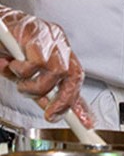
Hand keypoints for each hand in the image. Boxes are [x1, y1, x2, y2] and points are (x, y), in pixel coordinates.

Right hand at [0, 6, 93, 126]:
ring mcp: (48, 36)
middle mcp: (58, 42)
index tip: (84, 121)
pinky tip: (12, 65)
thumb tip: (51, 109)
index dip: (79, 101)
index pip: (76, 76)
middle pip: (73, 75)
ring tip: (20, 82)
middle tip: (49, 113)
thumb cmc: (7, 45)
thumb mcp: (25, 73)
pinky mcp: (34, 33)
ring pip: (56, 72)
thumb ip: (39, 89)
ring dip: (34, 86)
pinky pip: (36, 62)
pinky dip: (22, 71)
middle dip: (63, 100)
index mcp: (59, 49)